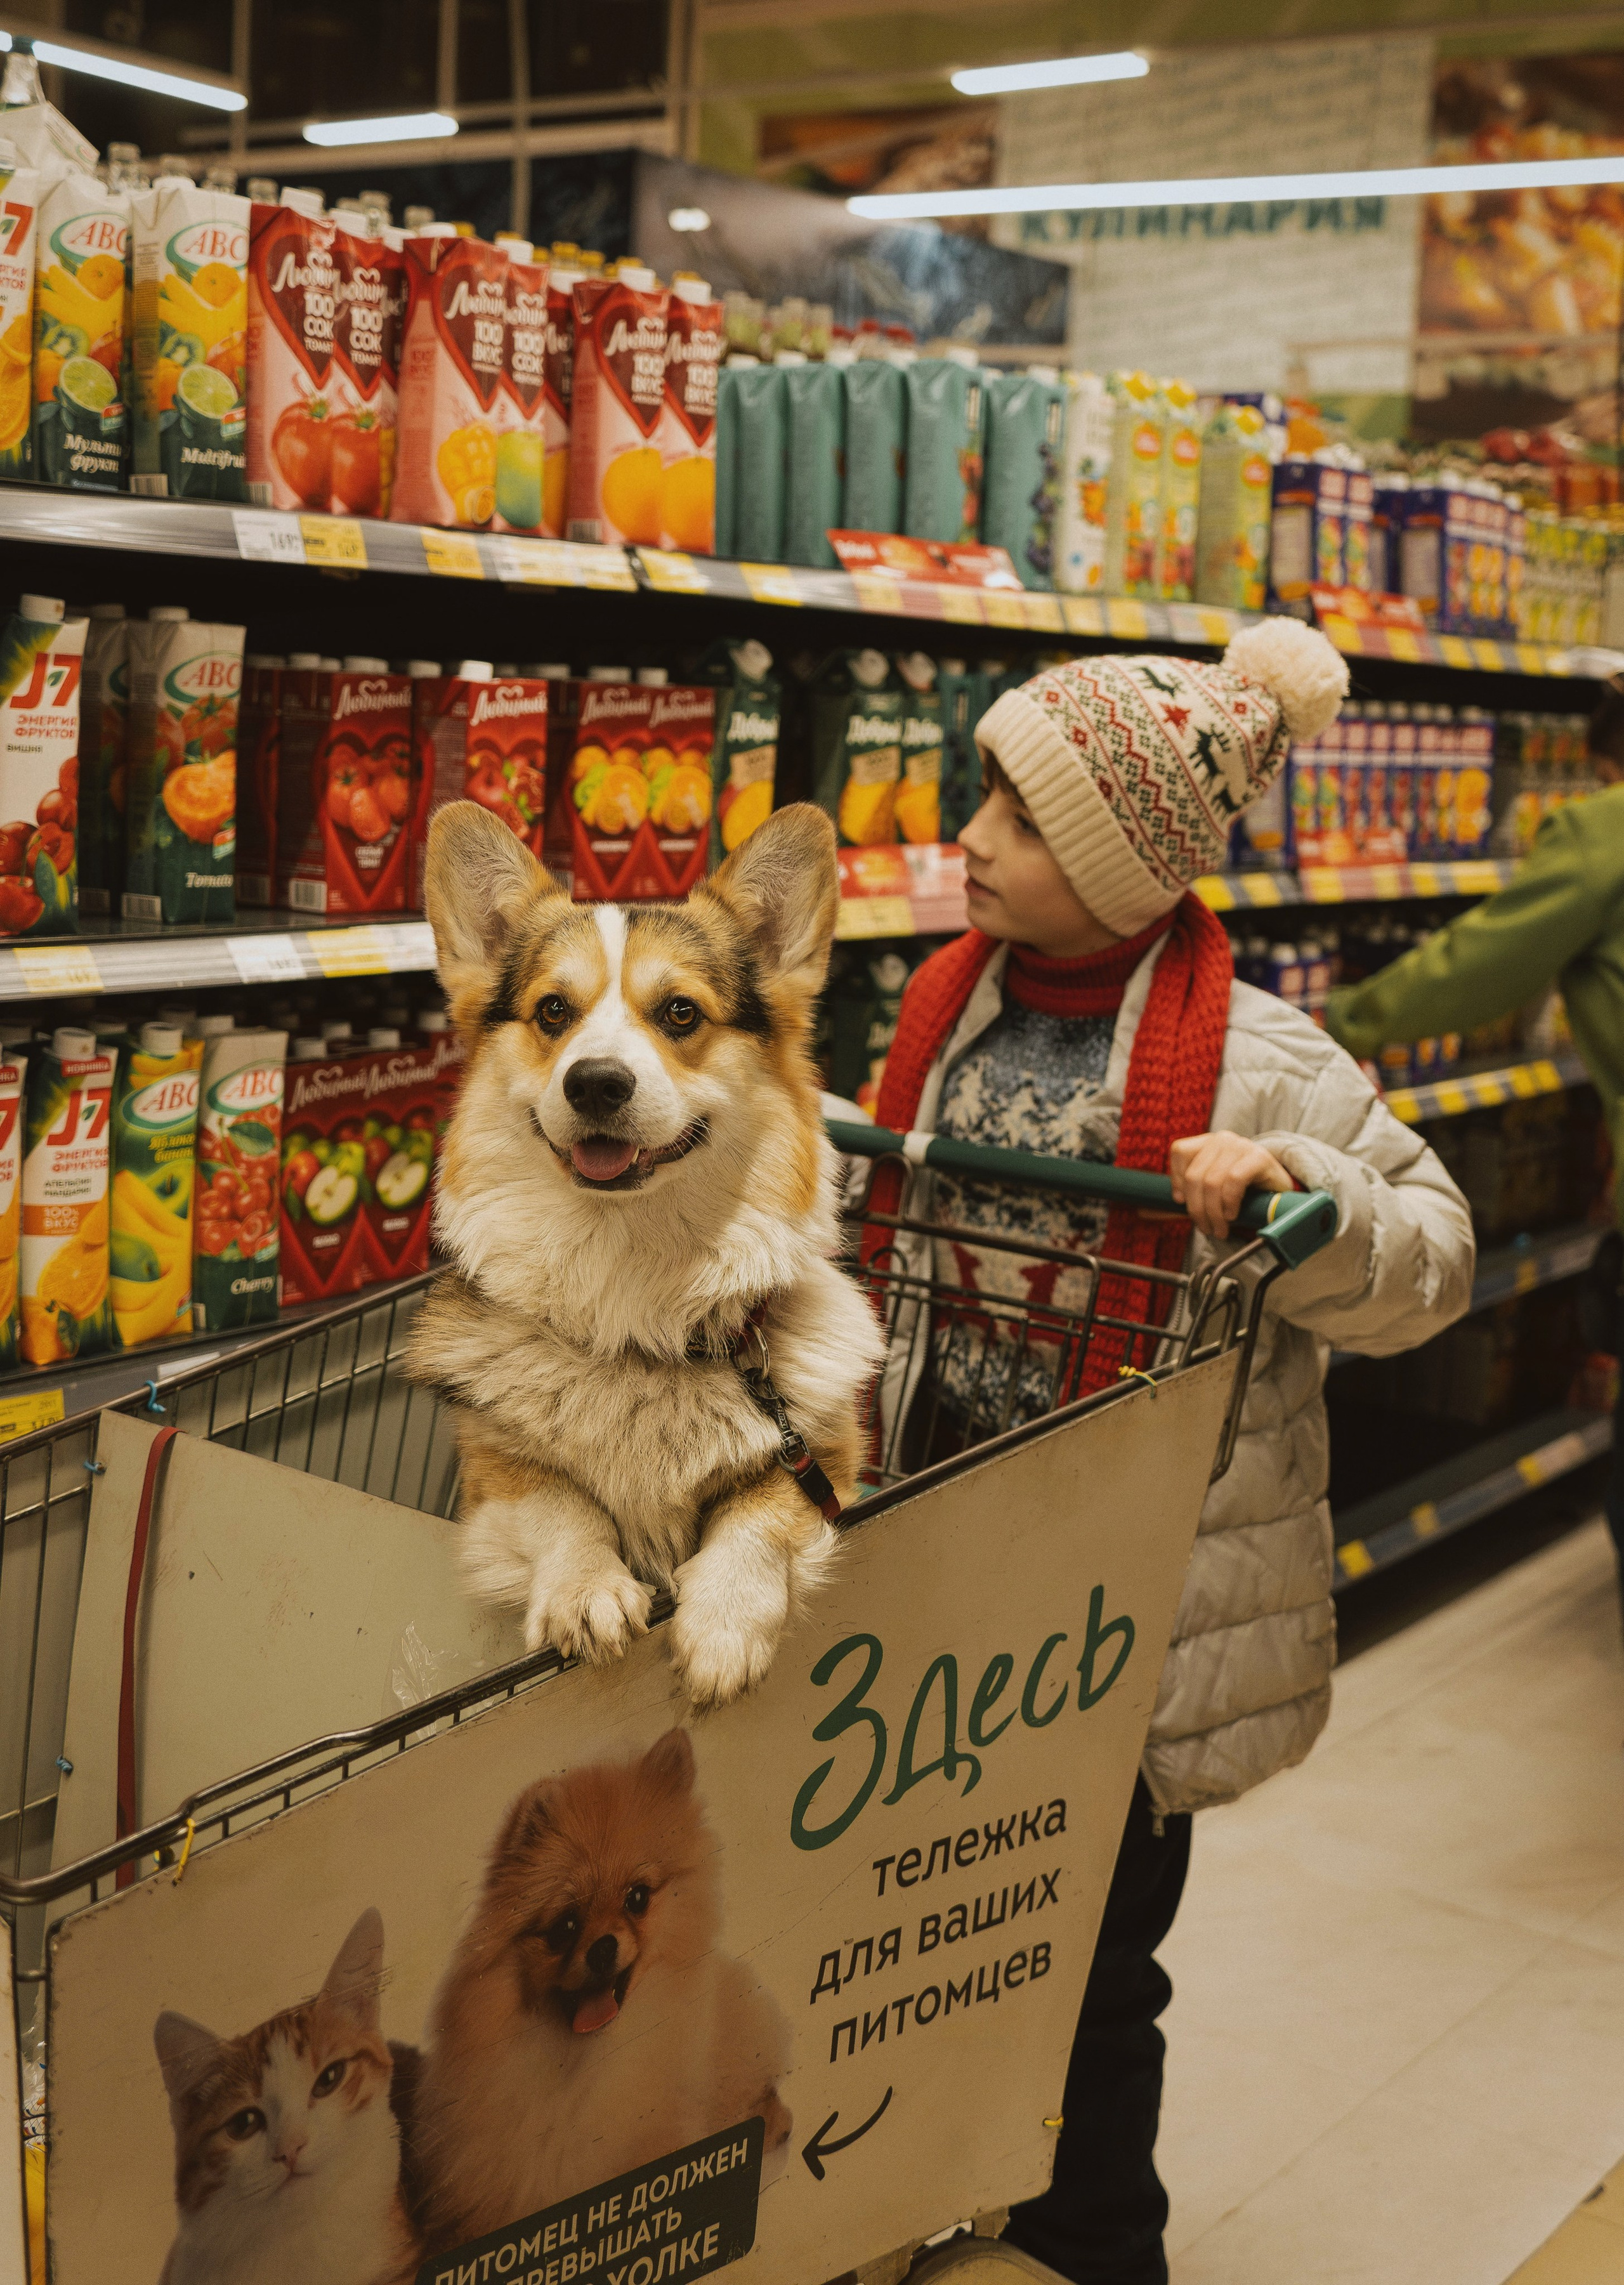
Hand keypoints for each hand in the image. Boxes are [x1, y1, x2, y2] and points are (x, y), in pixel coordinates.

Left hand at [1168, 1131, 1293, 1239]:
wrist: (1281, 1194)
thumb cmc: (1243, 1193)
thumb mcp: (1213, 1189)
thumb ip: (1190, 1193)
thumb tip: (1157, 1208)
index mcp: (1209, 1142)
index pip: (1180, 1151)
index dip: (1177, 1179)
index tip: (1181, 1202)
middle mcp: (1224, 1139)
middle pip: (1195, 1174)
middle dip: (1197, 1208)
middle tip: (1205, 1228)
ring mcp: (1242, 1145)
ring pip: (1212, 1181)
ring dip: (1213, 1212)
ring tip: (1219, 1228)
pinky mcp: (1260, 1157)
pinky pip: (1234, 1180)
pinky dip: (1229, 1202)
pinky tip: (1232, 1214)